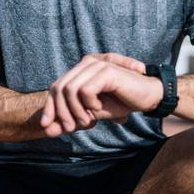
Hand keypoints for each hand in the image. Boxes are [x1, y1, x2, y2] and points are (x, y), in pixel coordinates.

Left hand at [39, 53, 162, 137]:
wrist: (147, 97)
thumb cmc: (120, 103)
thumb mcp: (90, 115)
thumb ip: (69, 120)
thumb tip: (46, 131)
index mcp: (81, 69)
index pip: (55, 87)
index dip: (49, 108)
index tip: (47, 127)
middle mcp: (86, 62)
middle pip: (59, 88)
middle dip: (62, 113)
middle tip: (73, 128)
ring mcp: (96, 64)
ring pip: (70, 90)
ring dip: (76, 111)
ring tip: (89, 121)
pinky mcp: (106, 70)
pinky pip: (85, 91)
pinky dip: (89, 105)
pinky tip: (99, 109)